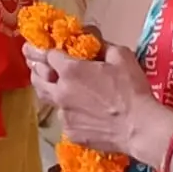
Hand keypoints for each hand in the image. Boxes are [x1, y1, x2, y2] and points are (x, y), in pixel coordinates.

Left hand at [24, 43, 172, 164]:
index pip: (47, 55)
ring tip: (50, 84)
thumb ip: (101, 45)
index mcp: (70, 70)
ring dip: (47, 89)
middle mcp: (61, 92)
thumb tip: (91, 39)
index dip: (41, 49)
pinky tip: (78, 110)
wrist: (139, 128)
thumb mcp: (121, 56)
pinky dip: (68, 111)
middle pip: (37, 78)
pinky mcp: (71, 132)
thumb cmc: (132, 89)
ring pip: (48, 99)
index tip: (33, 46)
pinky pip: (64, 118)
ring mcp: (64, 115)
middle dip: (34, 67)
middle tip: (34, 62)